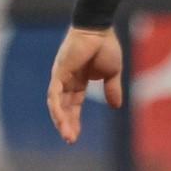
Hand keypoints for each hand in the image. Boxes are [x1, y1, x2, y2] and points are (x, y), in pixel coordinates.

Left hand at [48, 27, 124, 142]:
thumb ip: (112, 89)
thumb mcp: (113, 73)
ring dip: (61, 120)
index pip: (73, 105)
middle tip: (71, 140)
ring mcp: (61, 77)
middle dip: (67, 124)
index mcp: (78, 82)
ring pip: (57, 104)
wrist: (99, 30)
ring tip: (68, 135)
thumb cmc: (106, 46)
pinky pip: (54, 94)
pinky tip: (61, 120)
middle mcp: (66, 82)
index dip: (74, 120)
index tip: (75, 137)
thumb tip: (116, 106)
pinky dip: (56, 107)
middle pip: (64, 107)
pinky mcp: (59, 73)